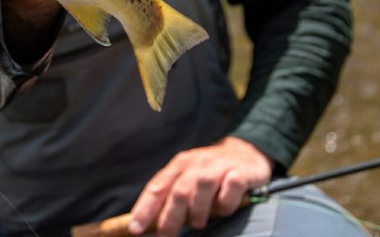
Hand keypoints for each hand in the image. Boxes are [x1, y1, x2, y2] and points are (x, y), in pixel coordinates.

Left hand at [128, 137, 273, 236]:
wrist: (244, 152)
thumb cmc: (210, 173)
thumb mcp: (187, 180)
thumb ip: (171, 198)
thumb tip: (151, 225)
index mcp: (178, 166)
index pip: (157, 187)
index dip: (145, 208)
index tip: (135, 229)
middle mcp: (196, 163)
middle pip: (178, 191)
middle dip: (170, 217)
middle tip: (166, 235)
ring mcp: (218, 166)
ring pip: (202, 186)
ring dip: (198, 209)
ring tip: (197, 224)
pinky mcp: (240, 171)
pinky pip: (231, 186)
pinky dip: (226, 201)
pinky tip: (223, 209)